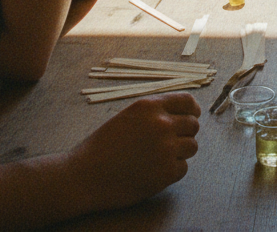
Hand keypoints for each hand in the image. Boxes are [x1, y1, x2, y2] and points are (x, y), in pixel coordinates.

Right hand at [67, 93, 199, 212]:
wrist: (83, 175)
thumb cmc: (103, 146)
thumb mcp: (129, 116)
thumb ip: (155, 113)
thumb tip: (183, 114)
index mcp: (151, 106)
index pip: (187, 101)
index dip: (192, 110)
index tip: (193, 116)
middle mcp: (161, 124)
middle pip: (193, 125)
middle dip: (185, 134)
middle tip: (171, 143)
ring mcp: (165, 149)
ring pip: (192, 147)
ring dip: (180, 153)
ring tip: (159, 158)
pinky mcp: (165, 173)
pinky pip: (182, 168)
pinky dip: (172, 171)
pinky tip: (154, 171)